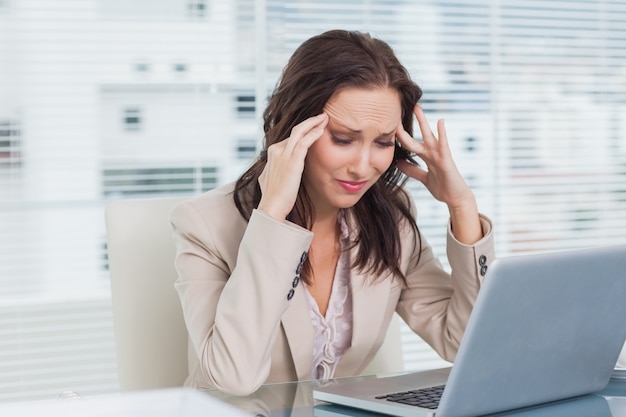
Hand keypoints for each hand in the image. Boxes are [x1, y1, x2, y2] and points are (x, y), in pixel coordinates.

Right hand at [258, 113, 327, 220]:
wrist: (271, 207)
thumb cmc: (273, 197)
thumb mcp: (269, 179)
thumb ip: (273, 170)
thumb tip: (275, 170)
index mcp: (272, 153)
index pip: (290, 138)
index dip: (304, 131)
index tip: (315, 127)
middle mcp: (276, 150)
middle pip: (295, 130)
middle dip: (310, 122)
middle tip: (322, 117)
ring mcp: (283, 155)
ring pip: (300, 132)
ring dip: (314, 123)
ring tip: (325, 118)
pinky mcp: (292, 162)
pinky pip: (304, 142)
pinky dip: (314, 134)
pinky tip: (322, 129)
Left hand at [396, 105, 481, 243]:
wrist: (456, 199)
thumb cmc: (443, 188)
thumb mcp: (423, 178)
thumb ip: (412, 170)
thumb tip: (398, 163)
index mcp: (426, 157)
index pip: (410, 144)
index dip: (400, 136)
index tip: (389, 125)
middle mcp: (432, 153)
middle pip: (418, 135)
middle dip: (409, 123)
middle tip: (401, 108)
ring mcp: (440, 155)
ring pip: (428, 136)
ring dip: (422, 122)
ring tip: (417, 108)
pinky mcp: (447, 160)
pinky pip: (444, 145)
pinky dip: (442, 133)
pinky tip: (441, 121)